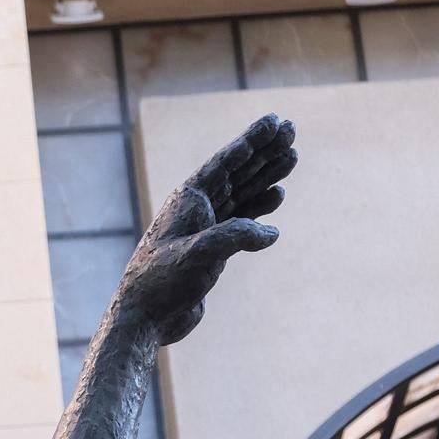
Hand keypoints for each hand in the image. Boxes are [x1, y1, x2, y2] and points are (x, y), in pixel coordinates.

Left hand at [120, 114, 296, 344]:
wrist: (146, 319)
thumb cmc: (161, 283)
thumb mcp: (198, 255)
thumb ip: (234, 237)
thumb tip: (272, 231)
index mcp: (188, 200)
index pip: (225, 162)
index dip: (250, 140)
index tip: (275, 120)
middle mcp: (195, 210)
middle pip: (237, 172)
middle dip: (264, 151)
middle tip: (292, 129)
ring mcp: (204, 230)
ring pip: (241, 194)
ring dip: (266, 176)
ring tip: (292, 156)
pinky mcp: (211, 251)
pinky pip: (241, 221)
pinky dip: (259, 209)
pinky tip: (276, 197)